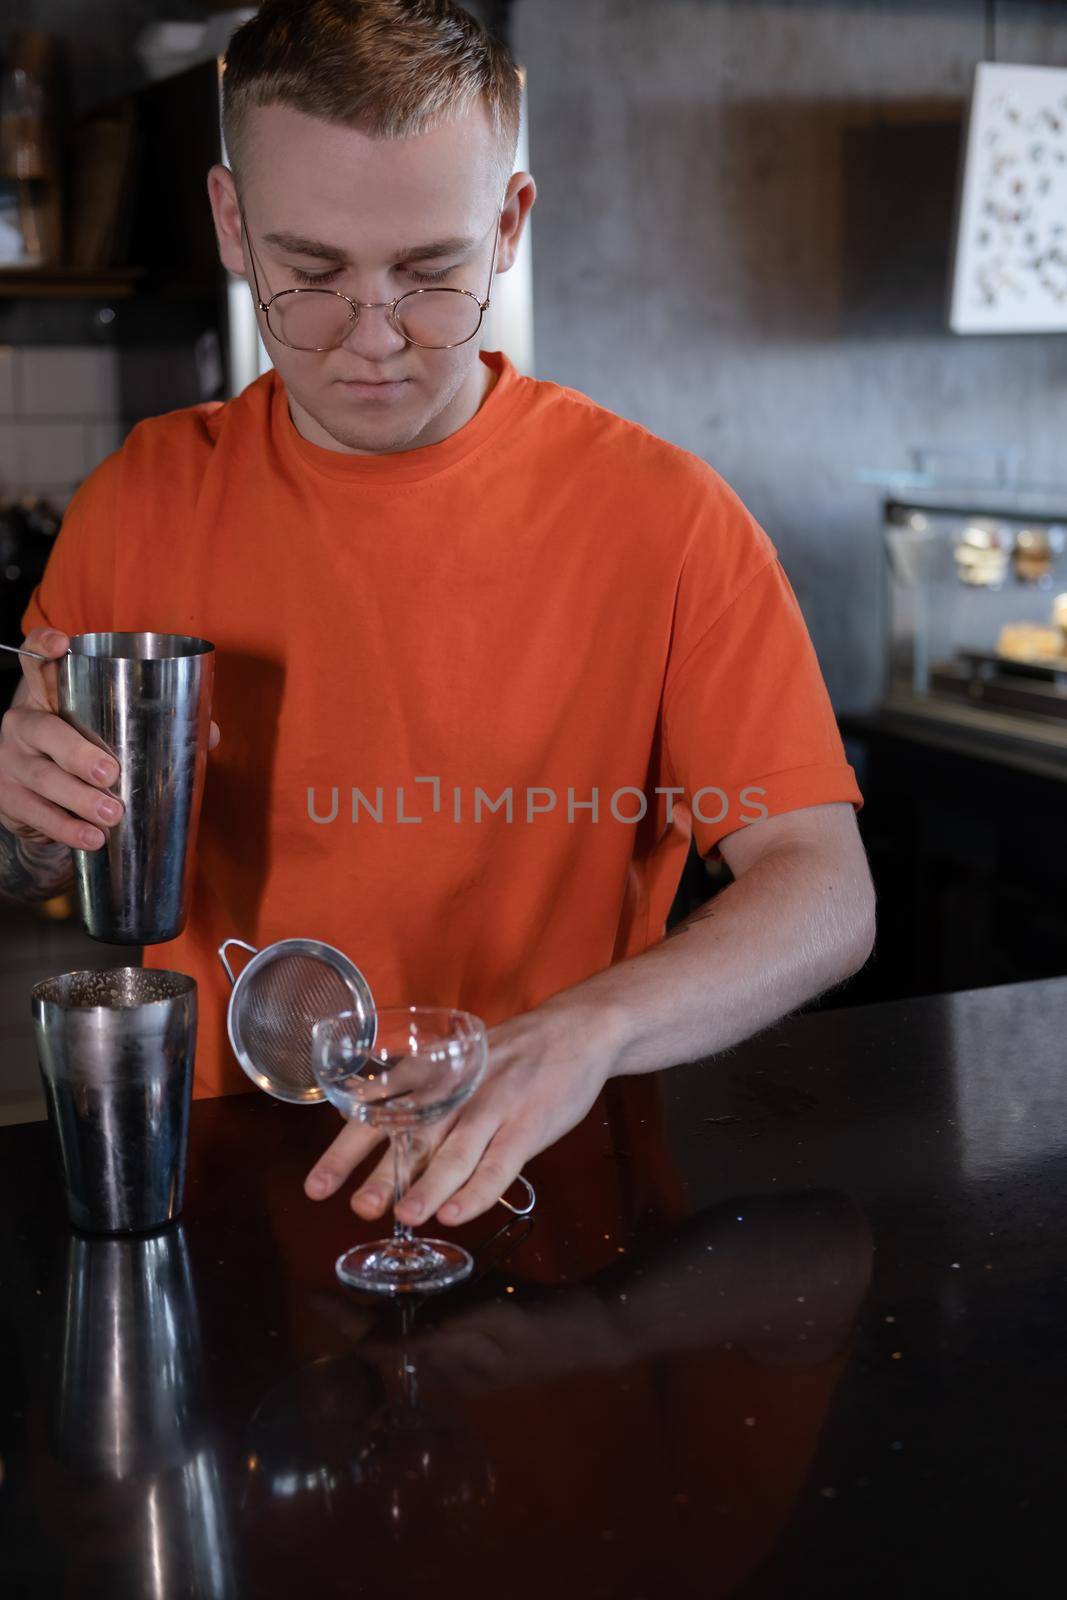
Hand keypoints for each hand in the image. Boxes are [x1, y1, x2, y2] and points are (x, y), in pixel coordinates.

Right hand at [0, 626, 220, 850]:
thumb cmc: (78, 750)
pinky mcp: (8, 799)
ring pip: (42, 778)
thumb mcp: (98, 728)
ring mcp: (10, 761)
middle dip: (76, 753)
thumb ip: (151, 724)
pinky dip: (66, 829)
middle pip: (43, 730)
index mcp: (46, 696)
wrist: (28, 795)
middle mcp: (22, 723)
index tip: (60, 644)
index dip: (42, 647)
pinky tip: (91, 838)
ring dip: (78, 799)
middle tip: (110, 772)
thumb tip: (211, 733)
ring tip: (111, 814)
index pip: (35, 661)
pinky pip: (36, 815)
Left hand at [304, 995, 628, 1226]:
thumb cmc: (508, 1057)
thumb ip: (420, 1098)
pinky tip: (457, 1214)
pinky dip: (477, 1192)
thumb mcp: (454, 1064)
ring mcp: (493, 1108)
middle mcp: (454, 1093)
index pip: (376, 1115)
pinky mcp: (528, 1125)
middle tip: (358, 1207)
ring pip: (454, 1153)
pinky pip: (499, 1164)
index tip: (316, 1189)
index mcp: (430, 1078)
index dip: (344, 1152)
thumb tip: (376, 1140)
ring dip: (428, 1187)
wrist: (574, 1031)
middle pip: (412, 1138)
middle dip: (382, 1175)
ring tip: (405, 1217)